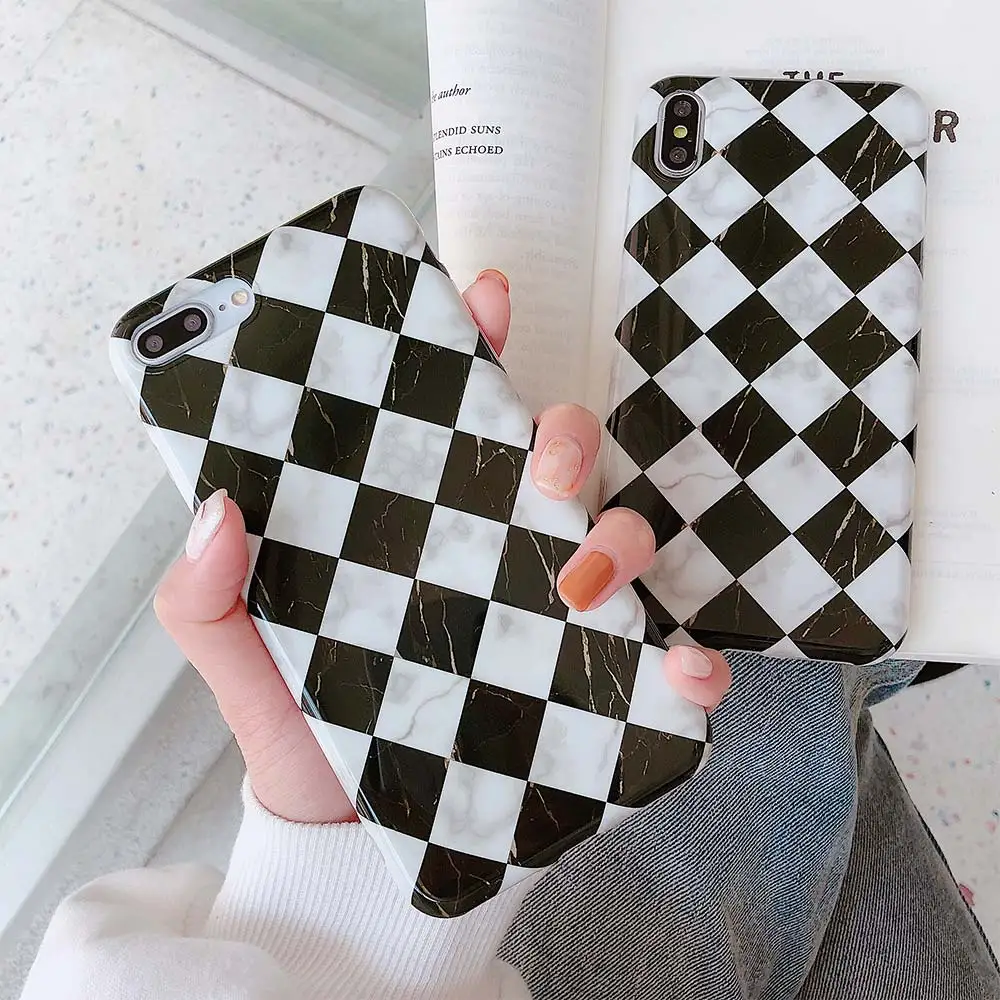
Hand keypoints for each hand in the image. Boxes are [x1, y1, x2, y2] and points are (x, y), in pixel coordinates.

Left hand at [154, 270, 732, 823]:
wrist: (337, 829)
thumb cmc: (295, 719)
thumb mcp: (233, 648)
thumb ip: (204, 588)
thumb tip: (220, 514)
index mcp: (418, 512)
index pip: (458, 408)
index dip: (477, 342)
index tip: (486, 297)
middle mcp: (494, 545)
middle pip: (559, 456)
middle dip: (566, 439)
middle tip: (541, 471)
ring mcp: (546, 611)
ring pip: (617, 536)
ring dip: (621, 541)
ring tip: (581, 582)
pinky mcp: (585, 683)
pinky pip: (656, 660)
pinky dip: (685, 661)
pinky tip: (681, 672)